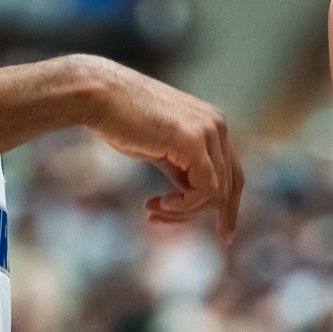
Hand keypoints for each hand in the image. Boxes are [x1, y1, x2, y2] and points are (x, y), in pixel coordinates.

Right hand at [81, 57, 243, 241]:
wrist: (99, 95)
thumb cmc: (121, 120)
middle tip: (161, 221)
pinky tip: (159, 203)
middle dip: (203, 214)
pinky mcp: (193, 142)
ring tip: (154, 210)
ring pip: (216, 193)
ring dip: (184, 212)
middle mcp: (217, 125)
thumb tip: (190, 196)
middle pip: (230, 186)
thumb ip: (181, 169)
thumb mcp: (160, 149)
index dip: (229, 207)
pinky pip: (205, 190)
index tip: (223, 237)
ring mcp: (209, 131)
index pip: (233, 173)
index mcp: (212, 124)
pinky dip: (184, 206)